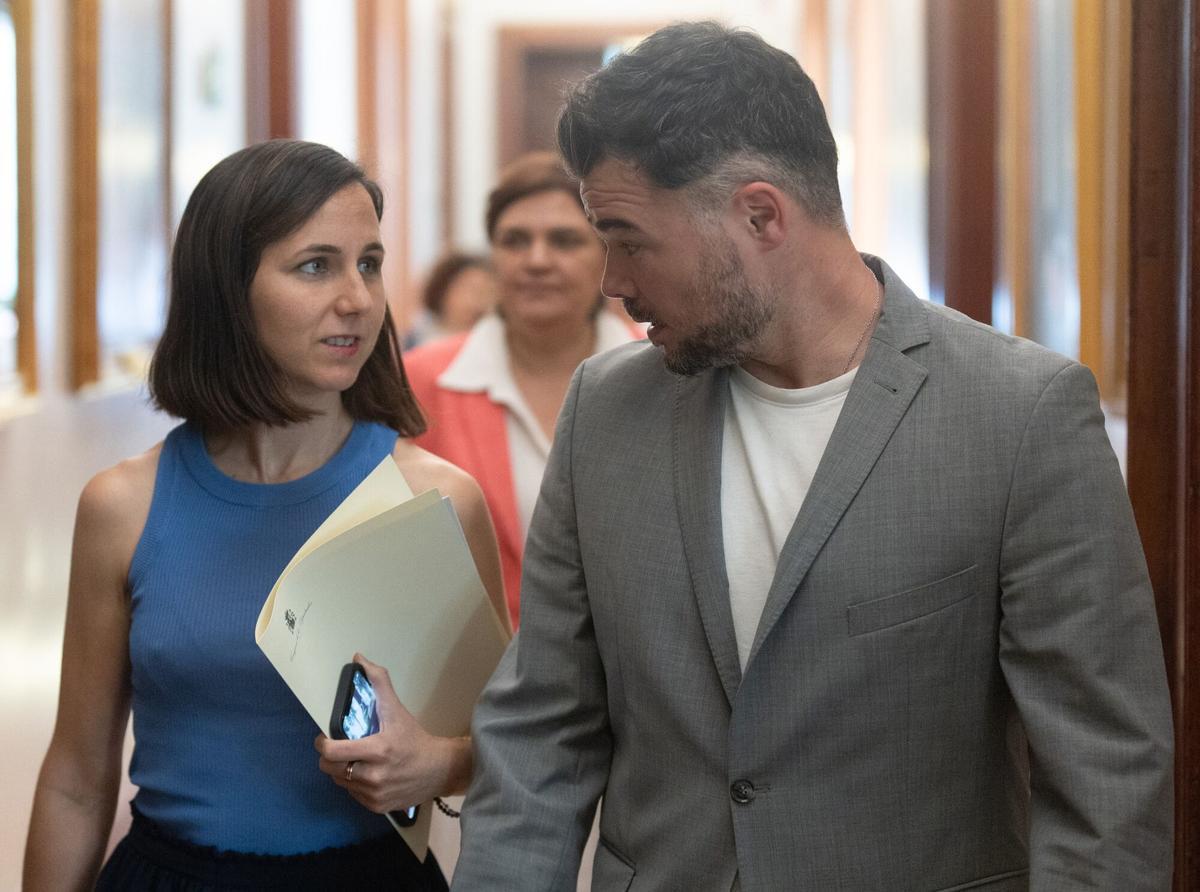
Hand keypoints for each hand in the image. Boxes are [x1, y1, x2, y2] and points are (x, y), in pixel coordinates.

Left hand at [315, 653, 468, 814]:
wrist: (440, 770)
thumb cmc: (414, 738)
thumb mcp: (397, 709)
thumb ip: (378, 682)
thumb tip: (359, 658)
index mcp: (378, 750)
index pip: (333, 752)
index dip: (323, 744)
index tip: (325, 737)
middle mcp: (374, 776)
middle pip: (330, 769)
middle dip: (329, 758)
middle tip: (338, 749)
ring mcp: (375, 794)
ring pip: (340, 781)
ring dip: (342, 771)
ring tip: (354, 760)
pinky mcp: (377, 807)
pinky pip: (352, 794)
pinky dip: (354, 784)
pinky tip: (366, 774)